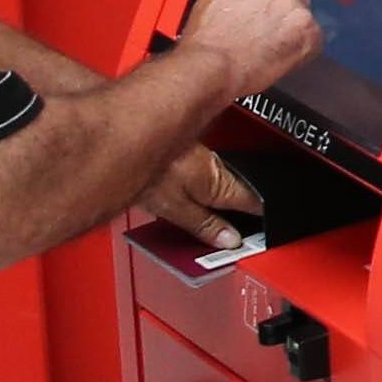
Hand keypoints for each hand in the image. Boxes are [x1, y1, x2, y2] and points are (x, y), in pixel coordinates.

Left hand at [136, 146, 258, 242]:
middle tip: (233, 234)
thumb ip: (205, 225)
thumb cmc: (143, 173)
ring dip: (217, 199)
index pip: (253, 201)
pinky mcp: (188, 151)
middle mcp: (215, 166)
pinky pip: (205, 174)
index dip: (261, 218)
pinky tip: (187, 197)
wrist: (119, 142)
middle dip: (238, 211)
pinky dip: (201, 188)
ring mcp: (203, 157)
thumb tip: (231, 239)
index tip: (261, 232)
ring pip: (221, 182)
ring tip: (207, 220)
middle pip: (238, 192)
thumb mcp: (175, 210)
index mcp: (219, 182)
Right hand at [179, 0, 331, 96]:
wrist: (211, 67)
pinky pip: (311, 41)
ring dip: (288, 33)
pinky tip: (276, 57)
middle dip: (281, 14)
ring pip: (300, 19)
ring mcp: (293, 4)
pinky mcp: (308, 28)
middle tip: (259, 35)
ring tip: (262, 49)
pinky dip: (299, 51)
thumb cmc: (206, 41)